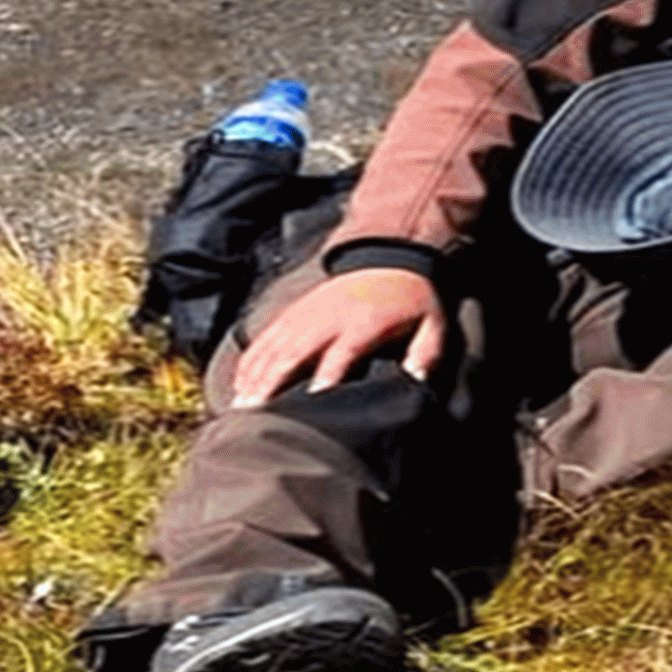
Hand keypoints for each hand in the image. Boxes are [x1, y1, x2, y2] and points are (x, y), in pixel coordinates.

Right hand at [223, 266, 446, 404]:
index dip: (328, 375)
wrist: (388, 256)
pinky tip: (239, 385)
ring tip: (240, 409)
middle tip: (257, 415)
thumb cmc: (411, 300)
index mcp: (363, 324)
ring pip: (273, 348)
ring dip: (255, 378)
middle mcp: (327, 319)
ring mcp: (305, 315)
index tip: (313, 401)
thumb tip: (417, 383)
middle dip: (274, 384)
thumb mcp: (432, 324)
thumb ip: (426, 353)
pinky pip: (264, 339)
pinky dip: (250, 362)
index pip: (342, 352)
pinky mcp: (292, 313)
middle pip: (295, 352)